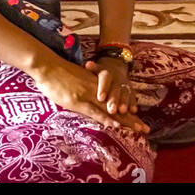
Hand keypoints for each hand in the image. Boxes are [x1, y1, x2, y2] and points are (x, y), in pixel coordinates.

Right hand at [33, 57, 148, 133]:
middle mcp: (96, 90)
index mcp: (96, 87)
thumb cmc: (58, 75)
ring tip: (138, 129)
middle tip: (145, 128)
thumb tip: (88, 103)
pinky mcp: (79, 100)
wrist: (48, 66)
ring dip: (125, 121)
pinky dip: (106, 118)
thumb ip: (84, 92)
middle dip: (131, 119)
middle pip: (117, 107)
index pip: (115, 101)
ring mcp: (88, 95)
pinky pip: (95, 112)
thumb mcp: (75, 82)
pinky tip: (116, 124)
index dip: (126, 112)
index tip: (137, 120)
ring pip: (110, 110)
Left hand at [84, 57, 147, 131]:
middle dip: (114, 100)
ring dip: (124, 102)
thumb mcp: (97, 68)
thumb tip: (88, 64)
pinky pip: (132, 96)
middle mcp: (117, 79)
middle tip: (111, 110)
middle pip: (116, 89)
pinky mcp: (130, 90)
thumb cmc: (101, 72)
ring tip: (122, 111)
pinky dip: (133, 103)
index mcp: (107, 73)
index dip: (103, 88)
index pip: (105, 79)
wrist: (116, 66)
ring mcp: (125, 84)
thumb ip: (93, 68)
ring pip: (125, 93)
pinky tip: (133, 111)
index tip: (100, 98)